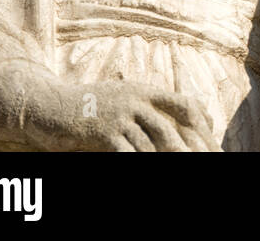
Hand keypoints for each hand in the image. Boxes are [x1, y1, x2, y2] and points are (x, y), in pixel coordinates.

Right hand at [0, 62, 220, 150]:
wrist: (47, 105)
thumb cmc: (86, 105)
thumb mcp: (120, 97)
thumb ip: (145, 105)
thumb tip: (171, 118)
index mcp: (145, 90)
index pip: (186, 104)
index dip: (202, 123)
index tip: (211, 140)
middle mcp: (137, 100)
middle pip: (173, 127)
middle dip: (191, 147)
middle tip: (207, 159)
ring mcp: (120, 116)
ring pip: (153, 143)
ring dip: (169, 158)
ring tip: (185, 167)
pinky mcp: (104, 132)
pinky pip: (128, 152)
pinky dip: (139, 162)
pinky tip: (149, 169)